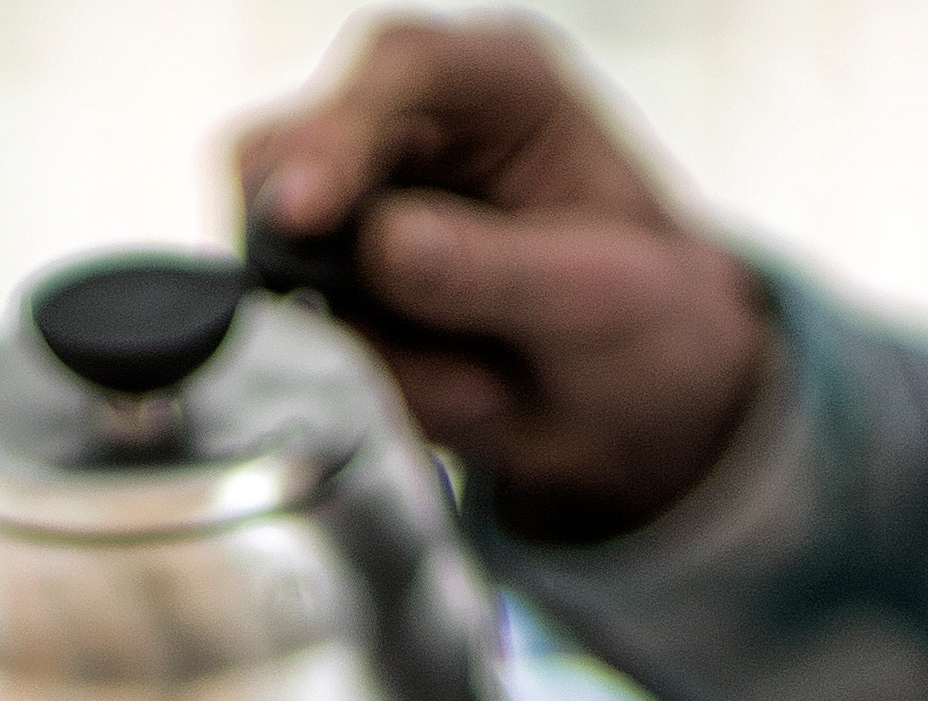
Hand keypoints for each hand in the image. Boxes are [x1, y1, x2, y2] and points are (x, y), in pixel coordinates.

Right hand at [233, 16, 770, 542]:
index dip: (337, 136)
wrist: (645, 403)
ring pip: (278, 251)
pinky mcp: (343, 278)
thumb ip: (491, 269)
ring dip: (365, 338)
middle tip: (381, 337)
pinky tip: (459, 386)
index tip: (306, 214)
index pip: (397, 70)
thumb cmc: (649, 319)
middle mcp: (422, 125)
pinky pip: (304, 328)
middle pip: (293, 150)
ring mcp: (370, 203)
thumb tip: (385, 245)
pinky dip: (375, 375)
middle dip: (322, 255)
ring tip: (477, 382)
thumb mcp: (603, 299)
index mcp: (504, 84)